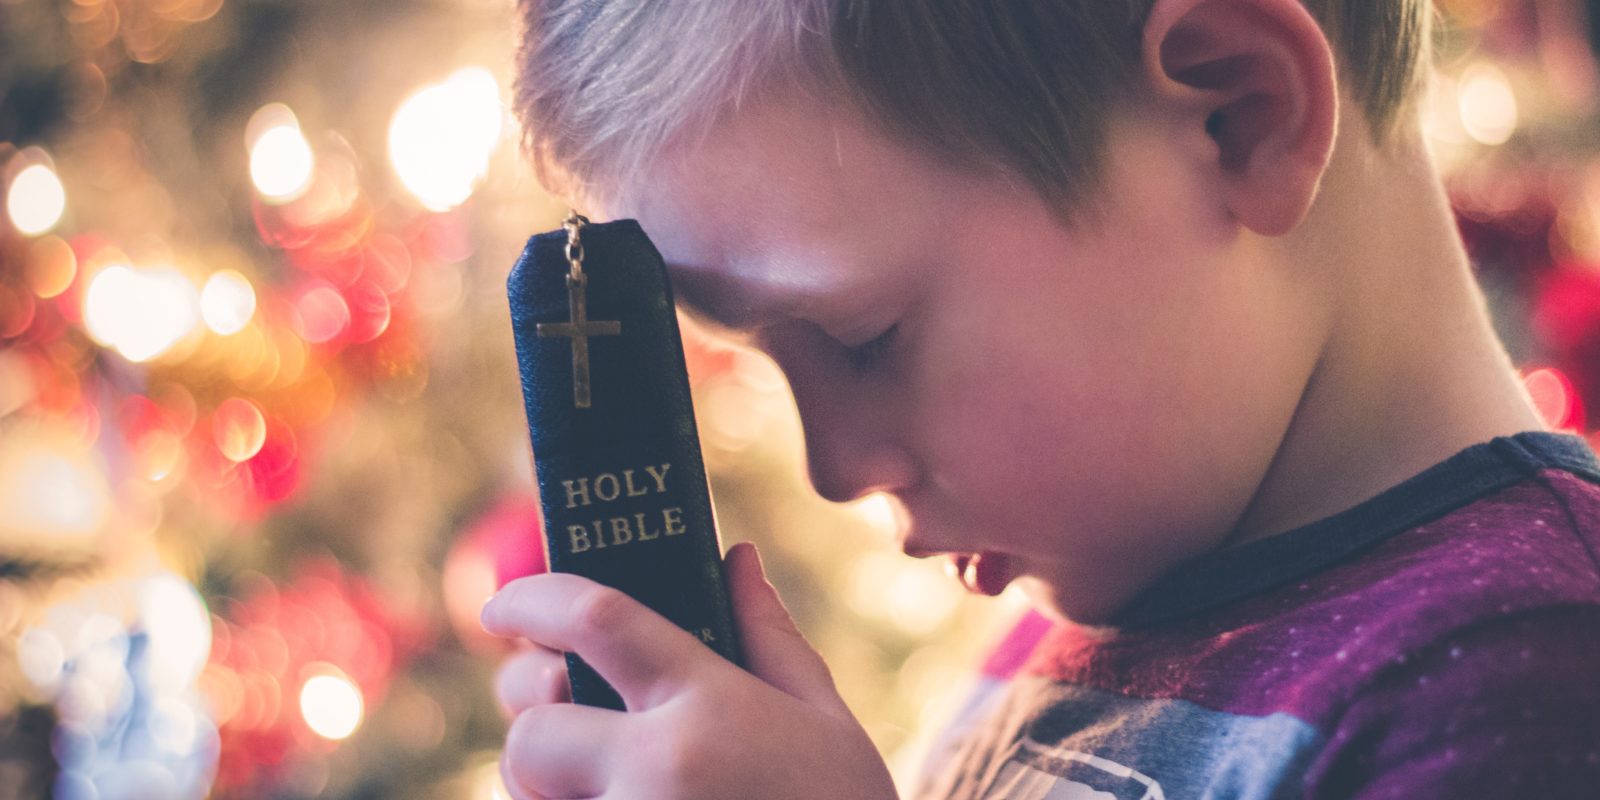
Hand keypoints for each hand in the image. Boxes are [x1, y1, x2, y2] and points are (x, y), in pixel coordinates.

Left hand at [482, 541, 898, 799]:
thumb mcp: (827, 726)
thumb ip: (772, 640)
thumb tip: (736, 560)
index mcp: (710, 708)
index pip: (596, 619)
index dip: (534, 600)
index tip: (503, 607)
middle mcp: (655, 772)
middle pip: (534, 726)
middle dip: (537, 718)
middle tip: (566, 716)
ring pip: (530, 794)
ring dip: (550, 779)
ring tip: (613, 777)